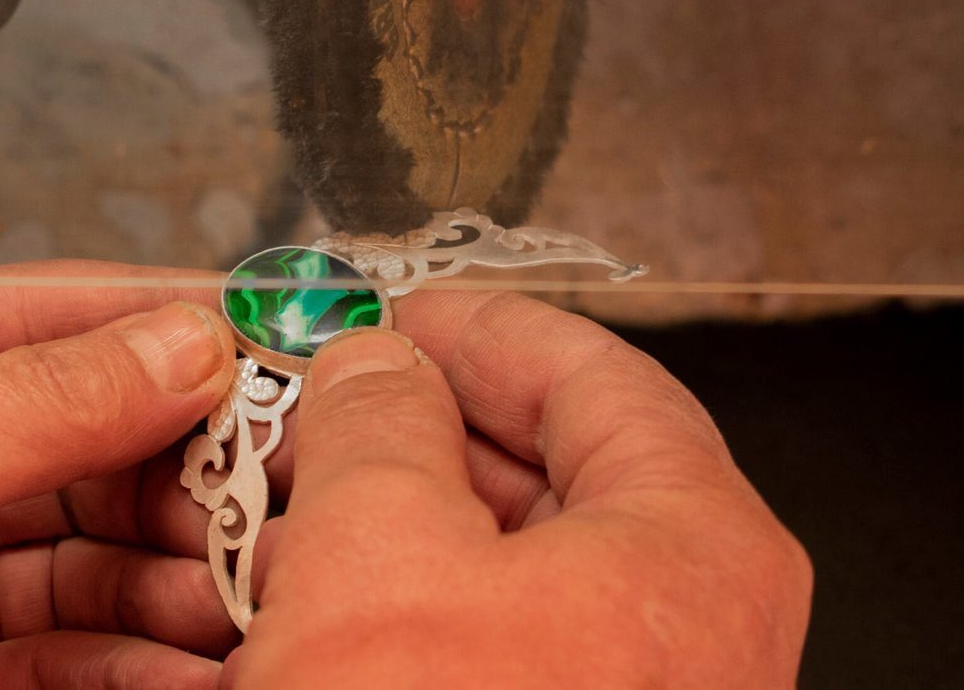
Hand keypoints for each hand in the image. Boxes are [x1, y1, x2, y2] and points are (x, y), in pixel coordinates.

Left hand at [0, 263, 240, 688]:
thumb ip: (29, 404)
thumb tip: (177, 338)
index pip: (46, 318)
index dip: (164, 320)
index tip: (270, 330)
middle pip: (88, 445)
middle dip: (189, 466)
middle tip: (279, 486)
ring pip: (92, 560)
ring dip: (180, 574)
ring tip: (253, 589)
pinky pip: (67, 658)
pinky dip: (140, 663)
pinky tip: (196, 666)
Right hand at [233, 292, 811, 686]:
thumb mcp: (382, 554)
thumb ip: (378, 419)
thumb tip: (373, 365)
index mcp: (691, 545)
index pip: (595, 376)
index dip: (481, 328)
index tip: (398, 311)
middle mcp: (679, 628)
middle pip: (540, 474)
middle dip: (408, 431)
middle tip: (313, 406)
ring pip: (492, 570)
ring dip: (378, 527)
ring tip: (272, 505)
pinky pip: (466, 652)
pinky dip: (382, 616)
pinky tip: (288, 610)